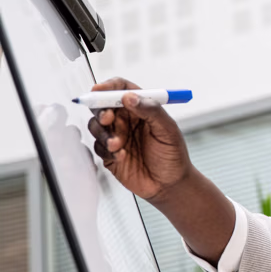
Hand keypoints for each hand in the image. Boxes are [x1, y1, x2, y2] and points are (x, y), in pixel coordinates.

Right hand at [86, 77, 192, 201]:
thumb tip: (129, 97)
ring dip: (104, 133)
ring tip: (118, 145)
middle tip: (108, 118)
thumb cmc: (173, 155)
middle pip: (103, 105)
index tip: (100, 89)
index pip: (122, 89)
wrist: (170, 185)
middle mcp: (126, 120)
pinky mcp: (109, 154)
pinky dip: (107, 150)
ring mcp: (116, 136)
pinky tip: (122, 156)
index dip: (109, 86)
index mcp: (141, 109)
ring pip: (96, 126)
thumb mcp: (168, 130)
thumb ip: (151, 111)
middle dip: (101, 110)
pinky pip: (98, 147)